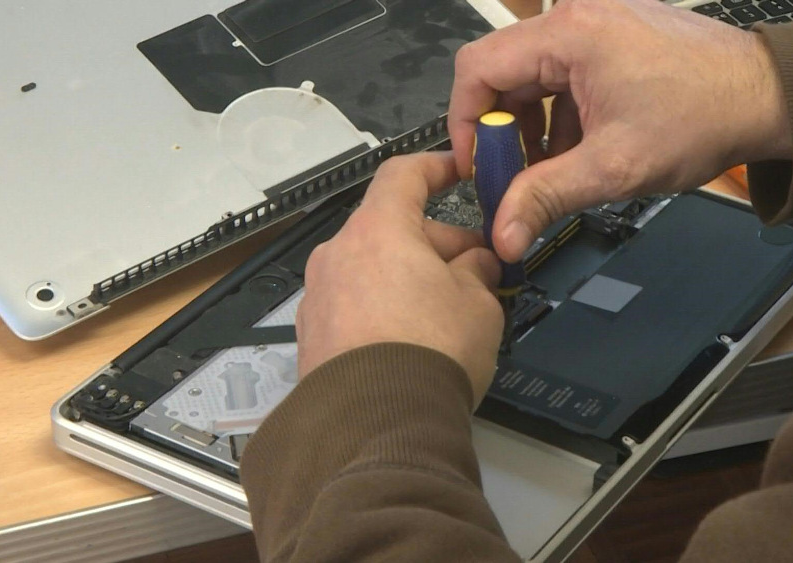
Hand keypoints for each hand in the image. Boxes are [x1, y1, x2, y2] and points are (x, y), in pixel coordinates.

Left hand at [296, 152, 503, 405]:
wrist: (376, 425)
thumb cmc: (427, 354)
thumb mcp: (479, 303)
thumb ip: (477, 270)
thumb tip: (475, 263)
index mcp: (378, 230)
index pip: (403, 175)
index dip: (434, 168)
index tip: (454, 171)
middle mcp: (338, 256)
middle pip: (390, 229)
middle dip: (436, 244)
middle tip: (476, 269)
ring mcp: (319, 297)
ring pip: (372, 269)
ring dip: (408, 278)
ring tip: (447, 312)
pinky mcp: (313, 337)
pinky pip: (354, 306)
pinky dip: (383, 309)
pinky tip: (413, 339)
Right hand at [450, 0, 790, 261]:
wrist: (766, 97)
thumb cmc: (706, 115)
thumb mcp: (613, 167)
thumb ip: (546, 197)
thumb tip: (505, 230)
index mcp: (570, 33)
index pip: (478, 68)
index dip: (465, 122)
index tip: (476, 163)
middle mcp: (578, 15)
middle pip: (503, 72)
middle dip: (502, 130)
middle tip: (513, 176)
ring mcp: (598, 21)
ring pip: (533, 75)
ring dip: (533, 125)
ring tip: (556, 167)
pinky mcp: (613, 35)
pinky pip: (563, 72)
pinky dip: (560, 113)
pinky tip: (580, 147)